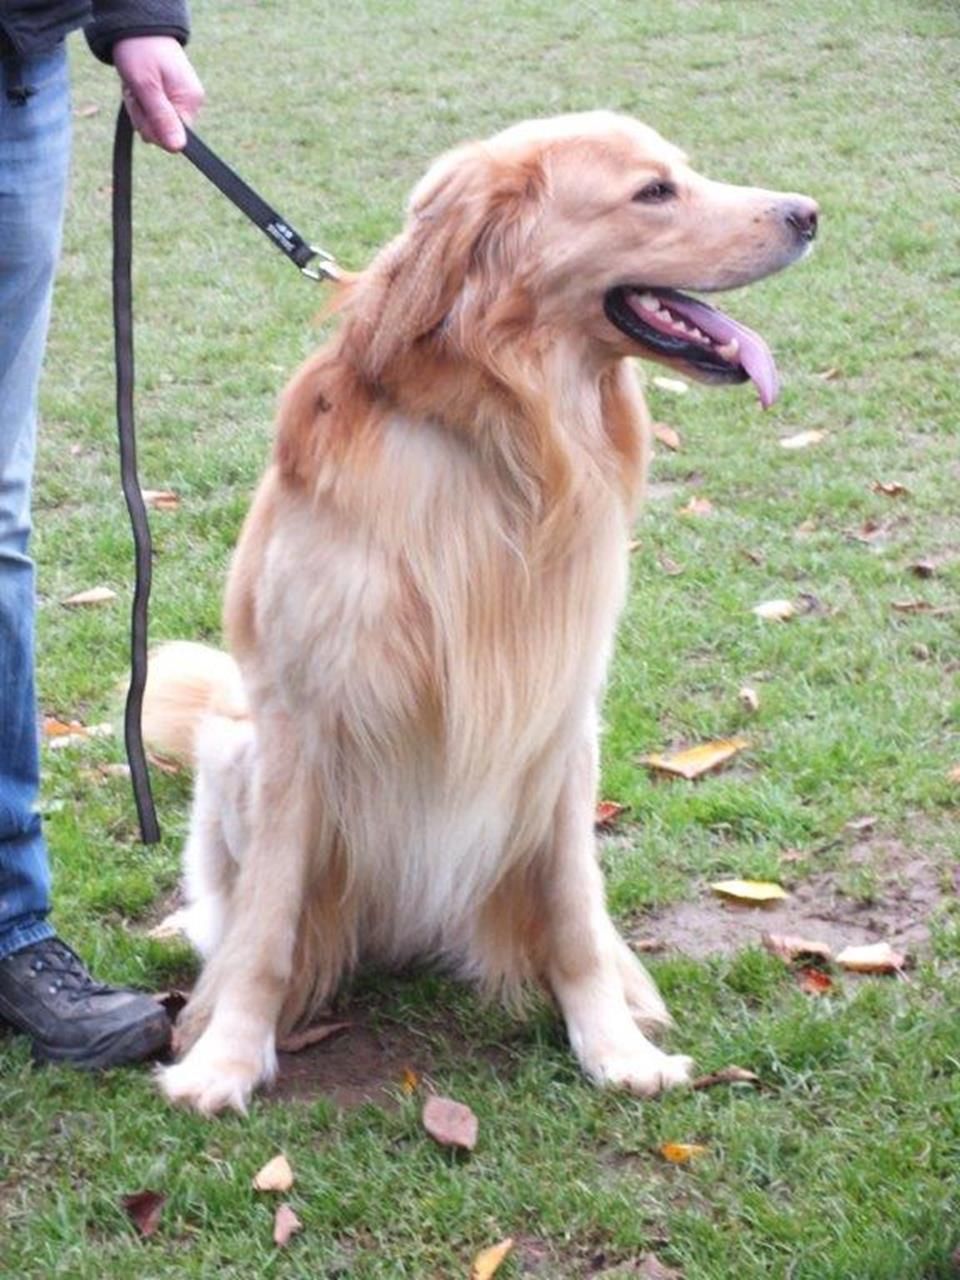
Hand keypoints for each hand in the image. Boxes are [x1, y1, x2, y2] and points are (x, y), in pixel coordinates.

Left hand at [113, 36, 204, 152]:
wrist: (138, 28)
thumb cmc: (139, 51)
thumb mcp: (145, 85)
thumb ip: (161, 117)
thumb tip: (178, 148)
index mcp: (189, 102)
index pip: (172, 140)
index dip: (151, 127)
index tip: (142, 103)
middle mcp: (190, 105)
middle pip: (161, 134)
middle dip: (142, 116)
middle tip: (135, 90)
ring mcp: (181, 102)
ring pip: (154, 125)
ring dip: (138, 108)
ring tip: (136, 84)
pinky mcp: (172, 100)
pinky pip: (153, 115)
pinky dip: (140, 103)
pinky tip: (139, 86)